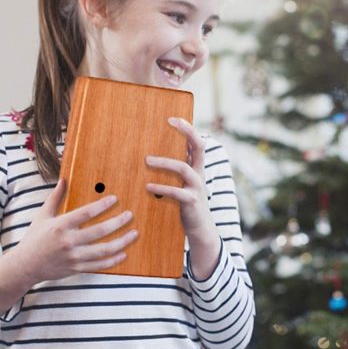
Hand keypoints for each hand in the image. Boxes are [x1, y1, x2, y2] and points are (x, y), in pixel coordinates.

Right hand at [14, 179, 137, 284]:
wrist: (26, 265)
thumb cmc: (35, 238)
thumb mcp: (43, 216)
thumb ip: (55, 198)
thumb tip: (64, 179)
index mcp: (60, 226)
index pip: (86, 213)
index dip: (102, 205)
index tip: (114, 199)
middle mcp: (68, 241)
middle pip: (100, 231)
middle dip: (118, 222)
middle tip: (130, 215)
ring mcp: (74, 256)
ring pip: (104, 250)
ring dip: (122, 241)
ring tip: (134, 233)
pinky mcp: (77, 268)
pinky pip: (100, 265)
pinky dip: (114, 260)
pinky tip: (124, 253)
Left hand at [145, 117, 220, 277]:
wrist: (200, 229)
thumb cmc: (186, 204)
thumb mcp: (183, 184)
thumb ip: (175, 170)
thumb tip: (150, 156)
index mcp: (197, 168)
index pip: (197, 143)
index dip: (188, 129)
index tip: (173, 118)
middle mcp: (200, 174)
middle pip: (199, 147)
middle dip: (187, 132)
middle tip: (170, 121)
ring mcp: (197, 188)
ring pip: (183, 168)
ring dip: (164, 162)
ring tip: (147, 160)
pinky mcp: (191, 202)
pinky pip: (175, 192)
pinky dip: (161, 187)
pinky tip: (148, 186)